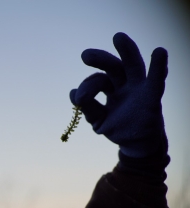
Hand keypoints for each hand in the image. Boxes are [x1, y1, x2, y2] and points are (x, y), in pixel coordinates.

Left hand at [69, 32, 167, 157]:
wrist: (137, 143)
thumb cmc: (117, 128)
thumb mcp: (99, 121)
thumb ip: (88, 109)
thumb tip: (73, 93)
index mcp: (109, 88)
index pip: (96, 82)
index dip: (86, 88)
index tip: (79, 99)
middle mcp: (123, 84)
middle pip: (112, 66)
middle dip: (100, 59)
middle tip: (85, 55)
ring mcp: (138, 88)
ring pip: (132, 66)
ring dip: (127, 51)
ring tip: (118, 37)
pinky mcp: (151, 96)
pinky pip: (156, 80)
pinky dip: (158, 67)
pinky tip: (159, 52)